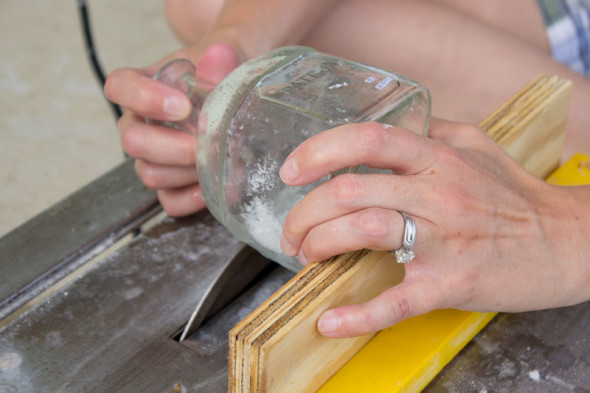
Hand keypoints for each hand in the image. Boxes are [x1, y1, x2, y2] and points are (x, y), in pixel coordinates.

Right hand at [104, 43, 239, 215]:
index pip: (120, 87)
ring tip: (217, 162)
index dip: (143, 99)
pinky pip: (168, 201)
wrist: (234, 96)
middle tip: (204, 145)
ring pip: (150, 174)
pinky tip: (211, 188)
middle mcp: (141, 122)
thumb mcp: (223, 62)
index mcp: (144, 85)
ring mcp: (154, 156)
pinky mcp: (172, 183)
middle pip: (132, 141)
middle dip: (170, 148)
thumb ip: (221, 59)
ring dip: (185, 173)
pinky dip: (189, 199)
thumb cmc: (221, 77)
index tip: (181, 106)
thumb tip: (220, 54)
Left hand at [279, 119, 589, 337]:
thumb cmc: (516, 194)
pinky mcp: (451, 284)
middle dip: (305, 212)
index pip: (367, 139)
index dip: (320, 150)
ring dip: (320, 244)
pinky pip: (396, 300)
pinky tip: (330, 321)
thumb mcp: (476, 145)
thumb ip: (430, 131)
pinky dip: (356, 315)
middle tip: (292, 231)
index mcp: (438, 157)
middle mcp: (437, 192)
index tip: (291, 170)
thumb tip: (384, 132)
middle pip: (350, 191)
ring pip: (363, 231)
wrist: (568, 242)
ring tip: (307, 255)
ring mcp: (443, 239)